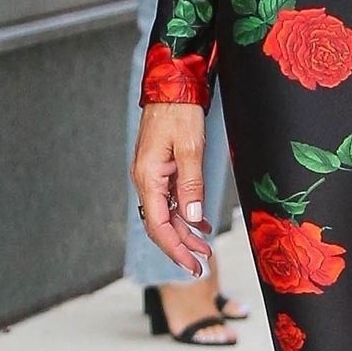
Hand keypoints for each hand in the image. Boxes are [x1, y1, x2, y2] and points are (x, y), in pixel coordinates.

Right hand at [131, 103, 213, 275]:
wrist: (172, 85)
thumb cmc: (179, 111)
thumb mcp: (190, 147)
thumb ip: (191, 183)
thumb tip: (192, 215)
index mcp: (148, 177)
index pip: (158, 225)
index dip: (175, 249)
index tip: (192, 265)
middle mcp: (145, 179)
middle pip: (160, 224)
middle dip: (180, 246)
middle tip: (202, 263)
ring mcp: (152, 174)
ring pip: (166, 213)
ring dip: (184, 230)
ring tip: (205, 246)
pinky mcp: (160, 168)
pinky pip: (169, 198)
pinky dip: (184, 212)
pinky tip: (200, 220)